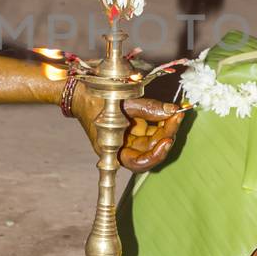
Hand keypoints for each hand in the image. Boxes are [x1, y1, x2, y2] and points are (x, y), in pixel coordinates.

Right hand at [72, 86, 186, 171]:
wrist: (80, 93)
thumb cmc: (94, 99)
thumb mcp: (122, 101)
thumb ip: (147, 108)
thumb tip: (172, 110)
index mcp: (112, 148)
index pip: (138, 163)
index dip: (155, 155)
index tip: (167, 139)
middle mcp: (121, 148)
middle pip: (149, 151)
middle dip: (165, 135)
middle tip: (176, 117)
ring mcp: (127, 139)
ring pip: (152, 141)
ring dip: (165, 128)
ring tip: (175, 113)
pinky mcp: (131, 130)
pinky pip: (149, 131)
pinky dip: (160, 122)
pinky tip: (168, 112)